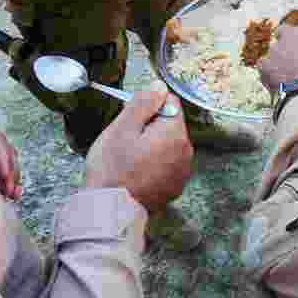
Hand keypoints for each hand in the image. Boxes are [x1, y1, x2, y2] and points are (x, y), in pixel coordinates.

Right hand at [84, 90, 192, 214]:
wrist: (111, 211)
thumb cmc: (113, 168)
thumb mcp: (122, 128)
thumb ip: (144, 103)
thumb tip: (159, 87)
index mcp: (175, 133)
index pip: (170, 103)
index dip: (148, 107)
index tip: (131, 120)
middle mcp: (186, 152)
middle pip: (170, 125)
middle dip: (150, 127)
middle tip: (126, 141)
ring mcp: (182, 171)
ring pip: (168, 145)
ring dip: (152, 146)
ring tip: (130, 159)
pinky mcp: (175, 187)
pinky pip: (167, 164)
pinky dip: (154, 164)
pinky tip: (136, 173)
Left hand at [258, 22, 297, 92]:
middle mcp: (290, 34)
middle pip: (285, 33)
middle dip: (289, 42)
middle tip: (296, 58)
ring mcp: (275, 49)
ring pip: (274, 50)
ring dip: (279, 58)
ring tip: (288, 74)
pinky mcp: (264, 64)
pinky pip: (264, 65)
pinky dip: (269, 71)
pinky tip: (278, 80)